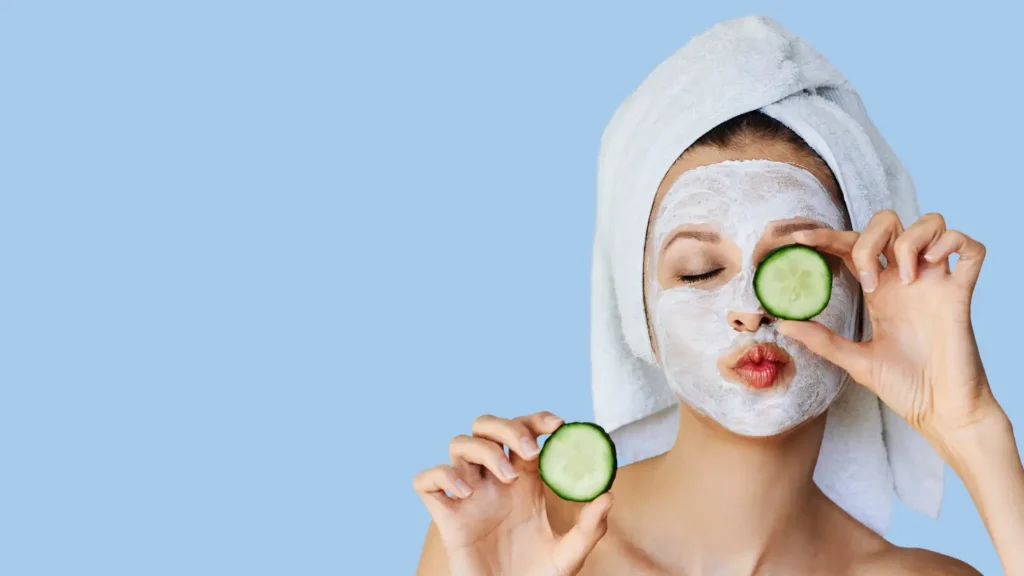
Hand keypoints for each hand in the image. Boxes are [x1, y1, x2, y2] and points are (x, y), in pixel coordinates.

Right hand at [413, 411, 613, 575]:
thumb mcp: (570, 556)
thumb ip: (590, 528)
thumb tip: (607, 496)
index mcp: (524, 481)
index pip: (524, 432)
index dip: (536, 419)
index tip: (558, 425)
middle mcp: (494, 481)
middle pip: (486, 426)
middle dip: (507, 426)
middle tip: (529, 451)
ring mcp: (468, 496)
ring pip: (458, 444)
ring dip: (482, 451)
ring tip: (506, 478)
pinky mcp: (446, 517)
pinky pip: (426, 481)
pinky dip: (442, 477)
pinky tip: (465, 495)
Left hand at [777, 210, 1003, 460]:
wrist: (941, 413)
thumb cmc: (904, 389)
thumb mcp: (855, 361)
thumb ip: (821, 340)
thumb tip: (782, 324)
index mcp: (878, 291)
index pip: (851, 245)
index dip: (827, 236)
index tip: (798, 240)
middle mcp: (906, 280)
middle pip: (889, 222)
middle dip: (870, 237)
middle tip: (867, 279)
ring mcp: (935, 283)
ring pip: (930, 224)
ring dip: (911, 240)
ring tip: (905, 277)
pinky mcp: (962, 294)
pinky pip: (971, 248)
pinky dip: (953, 242)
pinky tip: (935, 263)